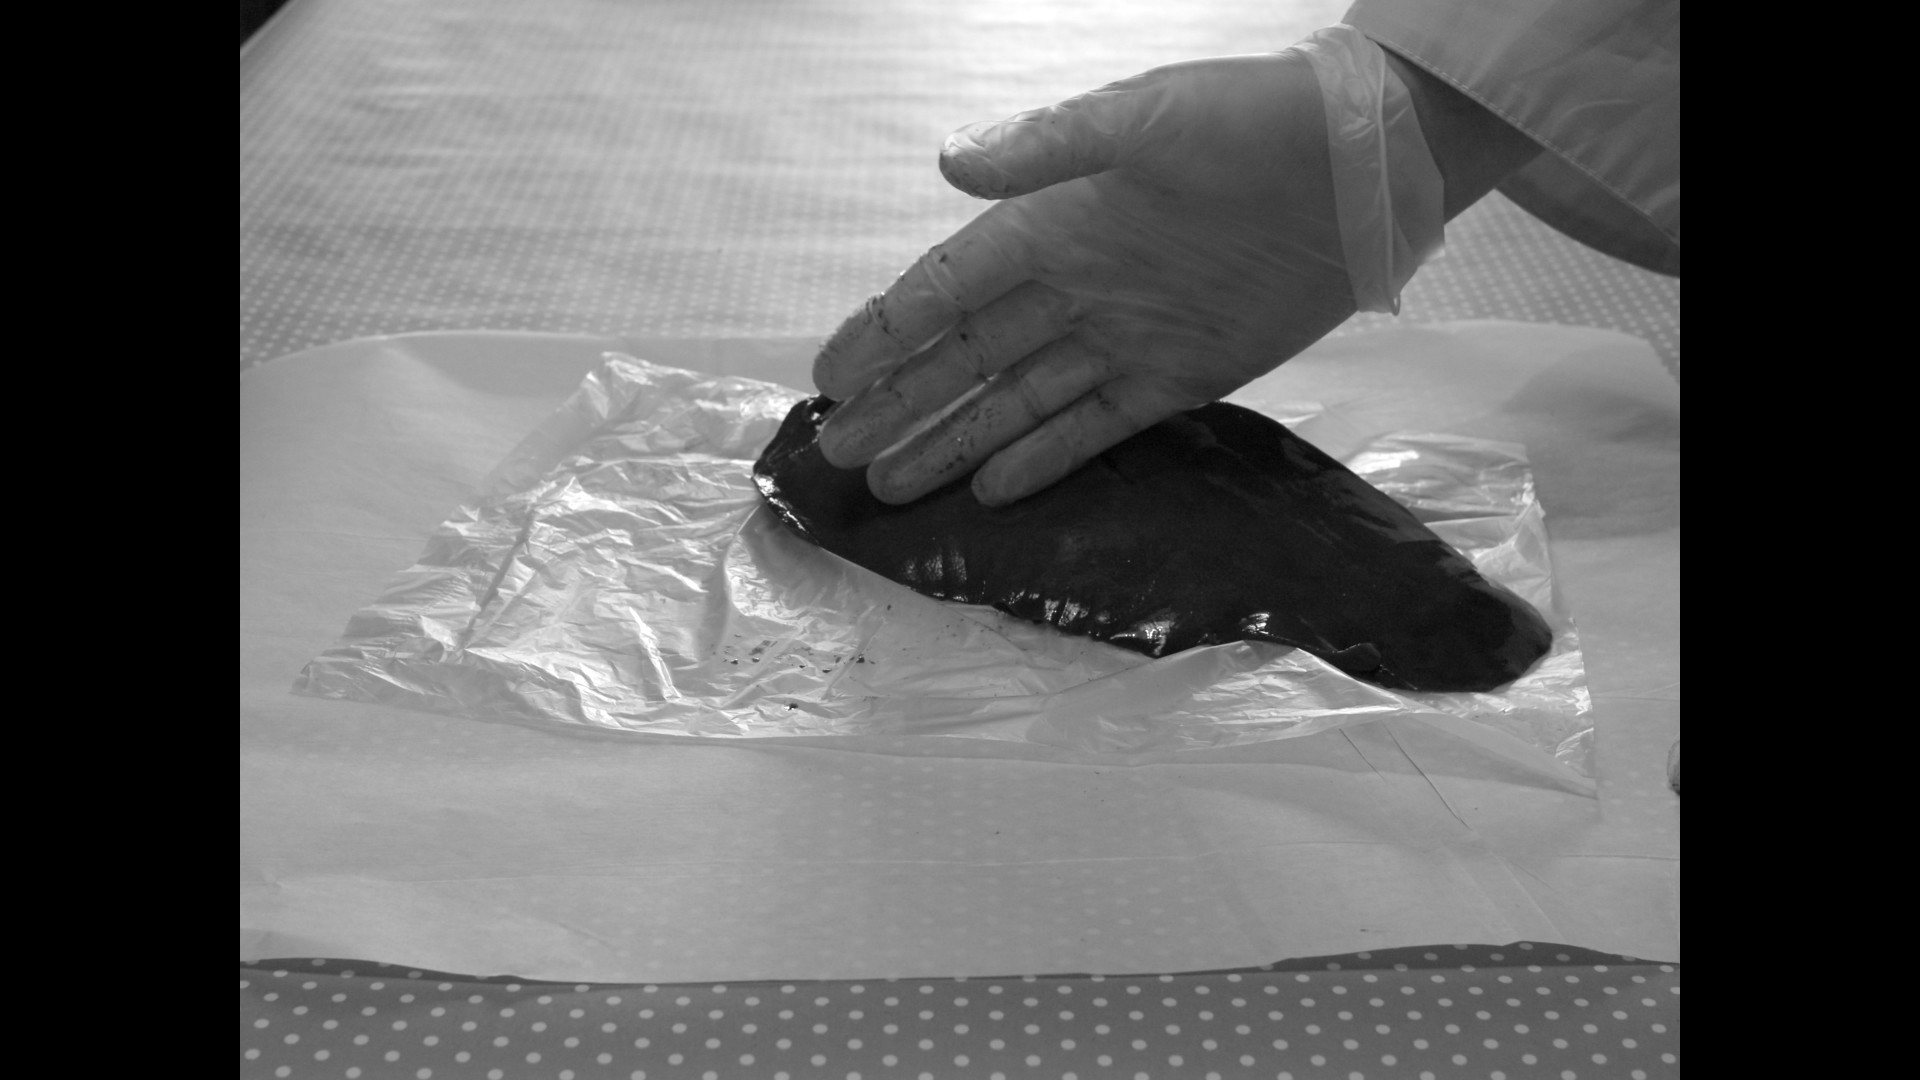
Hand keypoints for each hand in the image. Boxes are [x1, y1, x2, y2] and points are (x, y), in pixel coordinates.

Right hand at [812, 50, 1357, 505]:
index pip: (947, 290)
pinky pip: (1094, 426)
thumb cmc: (1252, 122)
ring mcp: (1124, 337)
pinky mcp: (1180, 376)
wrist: (1362, 165)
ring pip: (1017, 401)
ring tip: (892, 486)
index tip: (829, 379)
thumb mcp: (1148, 118)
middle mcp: (1075, 286)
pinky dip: (1043, 456)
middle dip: (901, 405)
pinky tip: (990, 489)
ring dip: (954, 441)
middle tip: (838, 455)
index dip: (885, 333)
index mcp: (1055, 223)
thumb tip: (949, 164)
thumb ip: (1050, 148)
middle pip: (967, 358)